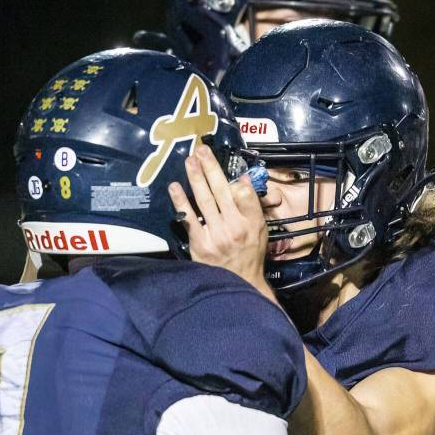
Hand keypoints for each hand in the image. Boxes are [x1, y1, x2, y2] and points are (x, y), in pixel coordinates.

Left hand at [169, 145, 271, 294]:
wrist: (239, 284)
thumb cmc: (250, 255)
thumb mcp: (260, 230)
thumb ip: (252, 206)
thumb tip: (241, 181)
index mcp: (252, 222)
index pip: (245, 193)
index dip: (234, 178)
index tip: (223, 163)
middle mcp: (235, 227)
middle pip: (221, 191)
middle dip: (210, 168)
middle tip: (201, 149)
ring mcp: (216, 235)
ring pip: (204, 200)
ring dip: (195, 178)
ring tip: (189, 161)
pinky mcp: (200, 243)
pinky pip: (189, 217)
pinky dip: (181, 201)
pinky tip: (175, 187)